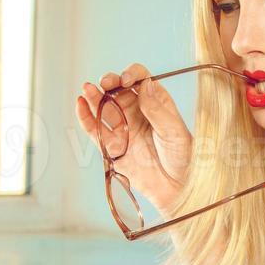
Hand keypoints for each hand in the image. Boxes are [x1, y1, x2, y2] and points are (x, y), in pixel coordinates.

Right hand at [76, 64, 191, 215]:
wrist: (177, 189)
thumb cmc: (184, 159)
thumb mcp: (175, 132)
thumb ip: (158, 110)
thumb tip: (145, 84)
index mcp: (157, 104)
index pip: (141, 80)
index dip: (132, 75)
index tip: (126, 80)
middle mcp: (138, 112)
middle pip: (118, 90)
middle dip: (110, 82)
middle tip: (105, 82)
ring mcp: (123, 129)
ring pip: (104, 107)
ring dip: (94, 97)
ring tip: (87, 89)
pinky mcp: (112, 147)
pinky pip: (95, 129)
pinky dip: (86, 117)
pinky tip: (80, 104)